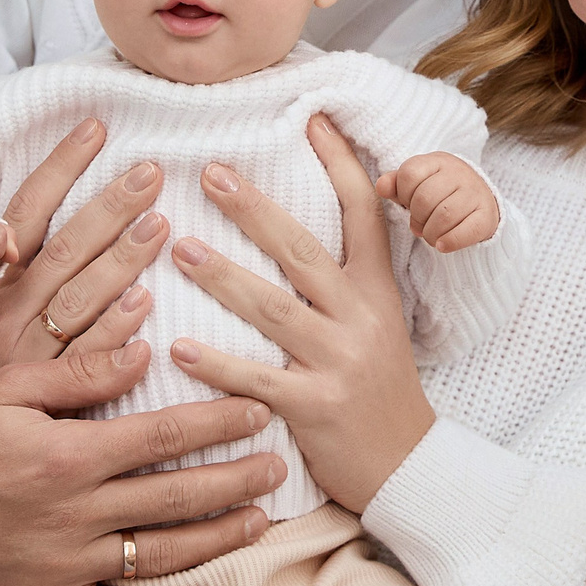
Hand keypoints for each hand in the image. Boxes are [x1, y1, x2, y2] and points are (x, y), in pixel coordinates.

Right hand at [0, 118, 170, 408]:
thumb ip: (30, 285)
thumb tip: (81, 232)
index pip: (26, 215)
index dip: (59, 169)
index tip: (96, 126)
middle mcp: (6, 317)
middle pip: (61, 251)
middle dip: (106, 206)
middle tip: (152, 169)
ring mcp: (23, 361)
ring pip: (74, 300)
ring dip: (118, 261)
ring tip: (159, 223)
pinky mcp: (40, 402)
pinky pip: (80, 362)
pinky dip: (110, 334)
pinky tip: (144, 308)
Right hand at [0, 350, 286, 585]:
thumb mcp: (9, 388)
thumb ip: (80, 371)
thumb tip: (146, 352)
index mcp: (67, 457)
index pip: (163, 437)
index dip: (218, 424)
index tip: (259, 411)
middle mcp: (73, 515)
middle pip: (176, 498)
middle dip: (237, 481)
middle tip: (281, 466)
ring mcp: (65, 565)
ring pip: (161, 556)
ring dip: (218, 540)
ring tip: (262, 521)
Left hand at [167, 114, 436, 512]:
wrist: (409, 466)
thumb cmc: (380, 389)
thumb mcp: (379, 323)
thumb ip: (344, 279)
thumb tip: (296, 226)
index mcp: (377, 290)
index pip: (365, 212)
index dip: (340, 163)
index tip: (312, 119)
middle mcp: (361, 318)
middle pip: (304, 250)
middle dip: (255, 209)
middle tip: (209, 171)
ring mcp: (340, 362)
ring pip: (275, 310)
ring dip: (224, 277)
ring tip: (178, 248)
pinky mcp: (317, 408)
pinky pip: (258, 380)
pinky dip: (217, 363)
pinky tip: (176, 346)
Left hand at [376, 152, 499, 251]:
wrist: (479, 202)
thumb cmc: (439, 194)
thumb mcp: (417, 184)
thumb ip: (396, 184)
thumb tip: (381, 186)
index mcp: (438, 161)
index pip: (408, 174)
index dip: (403, 195)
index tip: (409, 203)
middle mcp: (459, 173)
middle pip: (424, 198)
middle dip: (416, 218)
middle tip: (420, 225)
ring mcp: (475, 193)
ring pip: (443, 217)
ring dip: (430, 234)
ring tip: (431, 235)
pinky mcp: (487, 215)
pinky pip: (464, 233)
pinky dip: (449, 242)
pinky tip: (442, 245)